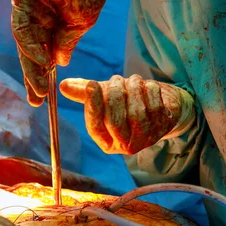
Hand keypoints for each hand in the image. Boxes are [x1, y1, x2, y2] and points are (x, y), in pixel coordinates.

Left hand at [11, 0, 137, 106]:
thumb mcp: (81, 22)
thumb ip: (67, 42)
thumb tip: (58, 63)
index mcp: (52, 26)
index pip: (43, 55)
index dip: (41, 76)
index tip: (42, 98)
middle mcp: (37, 19)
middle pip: (30, 53)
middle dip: (33, 77)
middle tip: (35, 99)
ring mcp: (28, 9)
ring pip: (24, 44)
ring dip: (31, 66)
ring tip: (38, 87)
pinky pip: (22, 27)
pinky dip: (30, 45)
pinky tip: (41, 59)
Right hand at [60, 75, 195, 153]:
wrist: (162, 104)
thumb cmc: (127, 102)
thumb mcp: (104, 96)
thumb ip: (84, 93)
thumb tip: (63, 86)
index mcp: (106, 141)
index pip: (95, 127)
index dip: (93, 106)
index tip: (92, 84)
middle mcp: (125, 146)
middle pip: (115, 122)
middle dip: (114, 96)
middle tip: (115, 79)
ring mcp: (145, 139)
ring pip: (135, 114)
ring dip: (132, 90)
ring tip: (131, 79)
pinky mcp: (162, 128)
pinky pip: (154, 107)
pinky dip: (149, 91)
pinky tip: (147, 85)